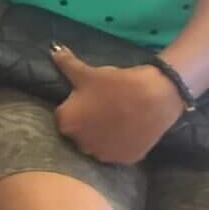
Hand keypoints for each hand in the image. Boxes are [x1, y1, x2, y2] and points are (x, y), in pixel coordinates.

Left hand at [49, 45, 184, 164]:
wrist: (155, 98)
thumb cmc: (115, 85)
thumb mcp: (87, 73)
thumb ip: (66, 63)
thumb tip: (53, 49)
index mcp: (67, 124)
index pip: (63, 116)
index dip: (75, 107)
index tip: (87, 100)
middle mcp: (81, 145)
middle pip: (78, 134)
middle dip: (86, 123)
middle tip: (101, 108)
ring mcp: (104, 155)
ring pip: (97, 145)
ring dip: (101, 136)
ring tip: (115, 118)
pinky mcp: (125, 160)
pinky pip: (117, 152)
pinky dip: (119, 143)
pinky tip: (127, 129)